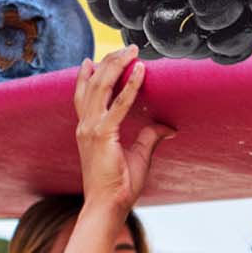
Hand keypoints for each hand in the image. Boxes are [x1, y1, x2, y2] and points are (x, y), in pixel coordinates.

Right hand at [74, 49, 173, 213]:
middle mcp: (85, 126)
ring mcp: (91, 129)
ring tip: (132, 49)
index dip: (87, 76)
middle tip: (125, 46)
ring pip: (102, 86)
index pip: (83, 95)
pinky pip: (119, 104)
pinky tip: (141, 70)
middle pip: (93, 83)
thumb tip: (168, 127)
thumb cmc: (119, 185)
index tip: (91, 59)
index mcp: (87, 130)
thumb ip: (149, 137)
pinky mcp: (102, 135)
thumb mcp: (138, 155)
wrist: (107, 206)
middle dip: (109, 62)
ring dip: (117, 64)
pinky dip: (131, 85)